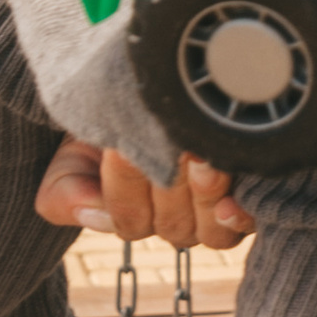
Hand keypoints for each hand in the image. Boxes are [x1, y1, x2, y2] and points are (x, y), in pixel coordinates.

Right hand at [35, 137, 254, 249]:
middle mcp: (177, 215)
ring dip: (203, 194)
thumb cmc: (107, 122)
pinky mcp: (250, 194)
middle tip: (172, 145)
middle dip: (168, 186)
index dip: (125, 192)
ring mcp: (213, 209)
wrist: (146, 89)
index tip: (124, 148)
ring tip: (201, 155)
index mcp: (135, 212)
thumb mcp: (72, 154)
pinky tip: (231, 199)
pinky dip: (240, 215)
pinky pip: (247, 224)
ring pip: (207, 228)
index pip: (130, 222)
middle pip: (172, 227)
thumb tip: (94, 216)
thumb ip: (66, 193)